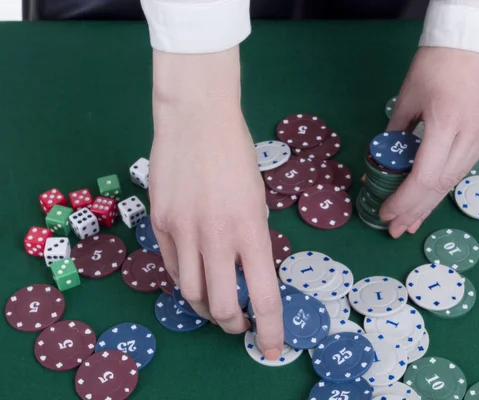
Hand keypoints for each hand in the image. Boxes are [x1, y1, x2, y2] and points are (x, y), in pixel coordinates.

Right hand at [148, 48, 282, 359]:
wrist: (196, 119)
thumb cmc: (236, 153)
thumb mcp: (257, 198)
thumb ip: (252, 236)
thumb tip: (245, 267)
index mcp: (251, 230)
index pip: (263, 295)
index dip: (271, 328)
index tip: (273, 347)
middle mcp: (216, 238)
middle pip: (220, 306)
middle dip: (232, 324)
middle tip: (239, 324)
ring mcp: (183, 232)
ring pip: (190, 293)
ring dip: (205, 308)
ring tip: (215, 305)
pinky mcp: (159, 223)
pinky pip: (171, 267)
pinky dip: (185, 279)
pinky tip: (194, 275)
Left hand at [381, 47, 478, 236]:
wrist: (474, 40)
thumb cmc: (433, 65)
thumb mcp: (405, 98)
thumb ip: (394, 135)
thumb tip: (381, 167)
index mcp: (446, 121)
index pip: (425, 176)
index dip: (404, 200)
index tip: (385, 212)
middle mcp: (472, 133)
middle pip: (442, 185)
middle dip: (416, 210)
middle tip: (396, 229)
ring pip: (455, 179)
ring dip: (431, 202)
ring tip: (410, 221)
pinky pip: (465, 165)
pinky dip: (445, 183)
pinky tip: (431, 196)